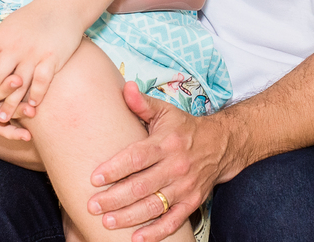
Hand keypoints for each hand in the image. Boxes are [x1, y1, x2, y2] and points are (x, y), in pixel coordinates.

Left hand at [0, 1, 81, 122]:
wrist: (63, 5)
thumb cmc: (32, 17)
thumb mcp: (8, 25)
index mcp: (1, 35)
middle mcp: (15, 45)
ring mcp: (34, 52)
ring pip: (17, 83)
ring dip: (8, 103)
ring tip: (0, 118)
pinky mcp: (52, 57)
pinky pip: (42, 80)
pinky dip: (36, 95)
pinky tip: (32, 107)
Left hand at [87, 82, 227, 241]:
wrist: (221, 144)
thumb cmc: (184, 128)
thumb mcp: (165, 111)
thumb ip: (142, 103)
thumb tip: (125, 87)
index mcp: (166, 143)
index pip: (138, 157)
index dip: (116, 168)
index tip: (95, 177)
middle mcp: (176, 166)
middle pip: (141, 186)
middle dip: (115, 198)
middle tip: (93, 205)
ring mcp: (184, 187)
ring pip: (154, 206)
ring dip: (129, 217)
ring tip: (107, 222)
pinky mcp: (192, 202)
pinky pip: (173, 221)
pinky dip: (156, 232)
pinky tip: (137, 239)